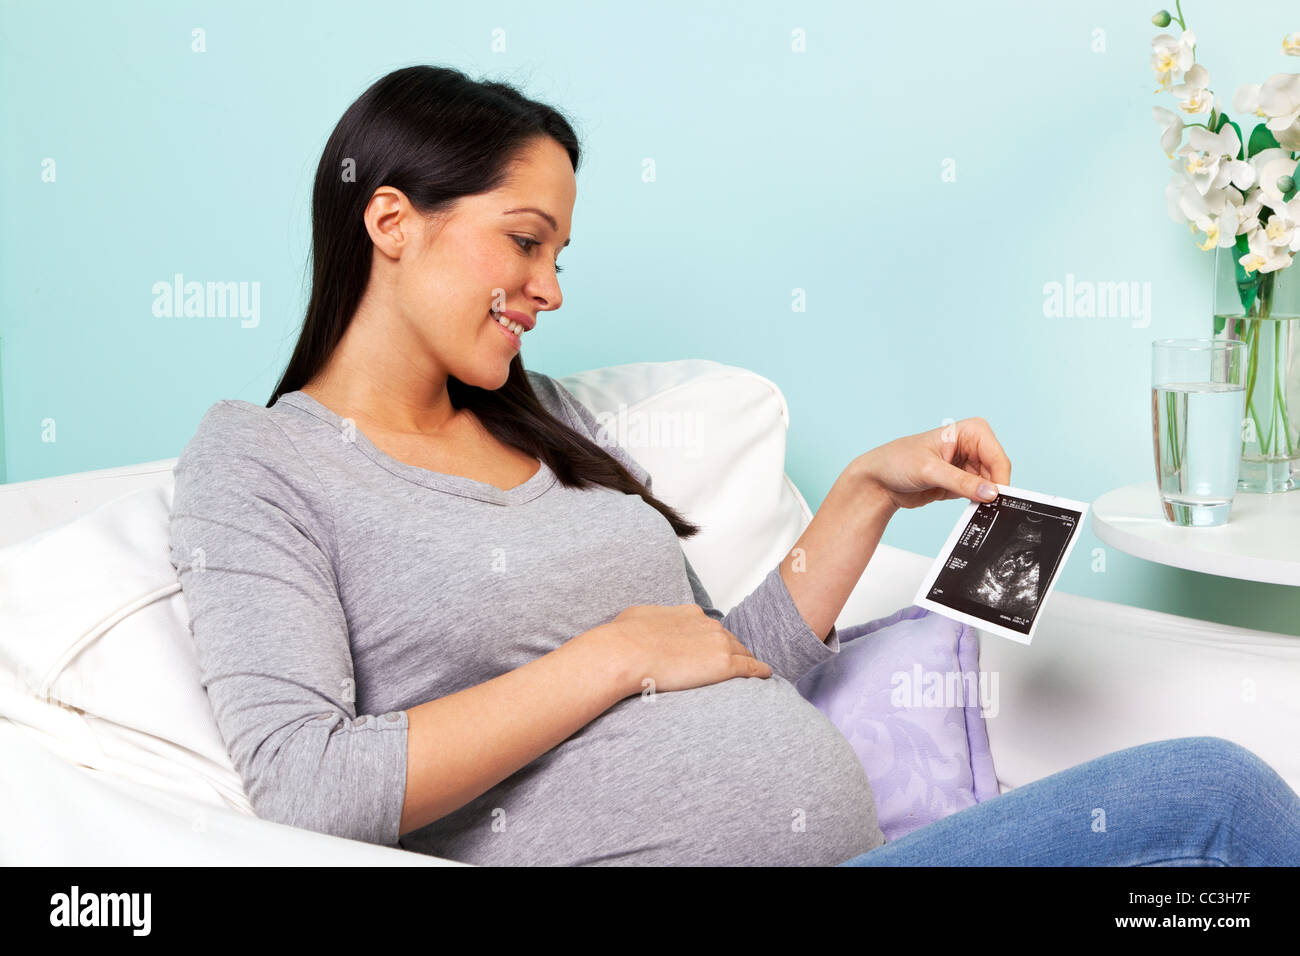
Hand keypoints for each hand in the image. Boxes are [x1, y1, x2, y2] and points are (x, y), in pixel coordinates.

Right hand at [582, 604, 771, 698]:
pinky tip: (765, 675)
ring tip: (753, 672)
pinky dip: (760, 671)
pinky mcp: (724, 665)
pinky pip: (750, 667)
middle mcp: (707, 625)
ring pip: (742, 653)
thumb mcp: (636, 617)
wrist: (625, 653)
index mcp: (688, 613)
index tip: (711, 650)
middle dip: (731, 651)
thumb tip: (644, 624)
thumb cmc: (624, 638)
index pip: (709, 628)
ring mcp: (718, 644)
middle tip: (733, 664)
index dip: (712, 641)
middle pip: (729, 639)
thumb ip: (650, 620)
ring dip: (746, 661)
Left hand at [852, 417, 1012, 510]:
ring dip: (986, 499)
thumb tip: (990, 492)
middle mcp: (973, 446)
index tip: (997, 498)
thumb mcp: (929, 471)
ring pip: (991, 485)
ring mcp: (969, 465)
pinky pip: (980, 495)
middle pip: (998, 471)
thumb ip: (961, 482)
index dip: (1000, 477)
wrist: (879, 480)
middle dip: (994, 490)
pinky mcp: (963, 483)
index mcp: (970, 431)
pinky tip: (972, 510)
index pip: (996, 456)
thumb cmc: (897, 462)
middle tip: (989, 508)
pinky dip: (979, 503)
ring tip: (975, 509)